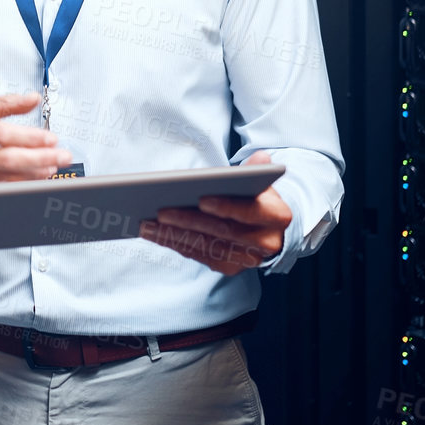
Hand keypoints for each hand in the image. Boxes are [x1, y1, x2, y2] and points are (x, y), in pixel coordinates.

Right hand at [0, 92, 75, 204]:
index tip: (52, 138)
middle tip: (63, 156)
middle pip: (9, 160)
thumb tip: (33, 99)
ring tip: (53, 167)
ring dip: (36, 174)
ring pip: (7, 180)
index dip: (31, 138)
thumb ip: (6, 103)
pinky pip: (1, 193)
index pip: (3, 135)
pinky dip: (22, 187)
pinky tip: (36, 179)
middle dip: (41, 159)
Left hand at [137, 151, 291, 274]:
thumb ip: (257, 169)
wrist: (269, 227)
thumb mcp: (260, 181)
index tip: (201, 199)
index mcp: (277, 216)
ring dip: (174, 236)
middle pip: (222, 232)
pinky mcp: (230, 267)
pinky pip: (199, 256)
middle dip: (188, 222)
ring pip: (207, 247)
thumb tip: (261, 156)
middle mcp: (266, 242)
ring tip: (147, 224)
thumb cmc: (256, 197)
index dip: (226, 207)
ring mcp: (247, 258)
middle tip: (160, 211)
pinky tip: (155, 234)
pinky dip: (176, 245)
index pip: (250, 212)